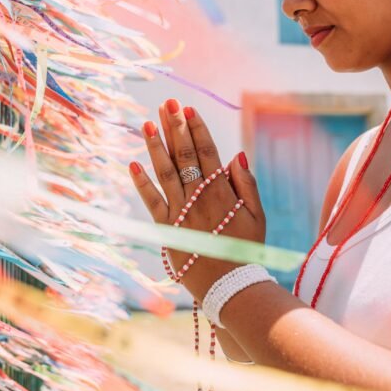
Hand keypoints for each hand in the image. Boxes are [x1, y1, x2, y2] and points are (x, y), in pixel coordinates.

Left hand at [128, 98, 265, 300]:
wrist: (230, 286)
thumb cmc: (247, 251)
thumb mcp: (257, 217)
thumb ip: (247, 185)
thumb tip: (236, 154)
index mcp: (223, 192)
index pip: (207, 152)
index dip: (197, 129)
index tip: (188, 109)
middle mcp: (199, 198)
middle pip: (184, 156)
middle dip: (175, 127)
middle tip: (167, 103)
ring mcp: (181, 213)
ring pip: (165, 173)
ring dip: (155, 146)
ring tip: (147, 122)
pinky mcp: (167, 229)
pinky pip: (151, 202)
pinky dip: (141, 182)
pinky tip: (133, 162)